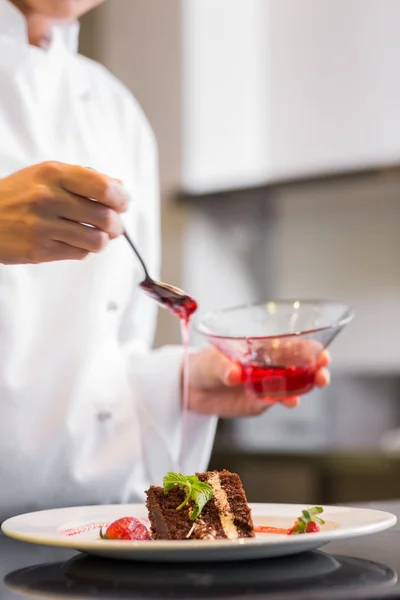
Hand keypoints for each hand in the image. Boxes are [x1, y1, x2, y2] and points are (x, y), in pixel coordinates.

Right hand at [0, 161, 127, 263]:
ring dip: (103, 240)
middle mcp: (48, 198)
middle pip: (104, 217)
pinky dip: (84, 250)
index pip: (102, 186)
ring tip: (99, 236)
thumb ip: (83, 178)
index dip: (120, 198)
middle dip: (116, 225)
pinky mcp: (39, 250)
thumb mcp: (46, 175)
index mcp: (53, 174)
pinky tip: (78, 243)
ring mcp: (43, 226)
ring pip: (96, 240)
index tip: (123, 204)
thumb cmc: (19, 195)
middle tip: (114, 226)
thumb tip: (121, 189)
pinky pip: (79, 253)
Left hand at [187, 346, 329, 417]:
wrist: (191, 389)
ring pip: (294, 386)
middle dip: (317, 370)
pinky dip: (286, 401)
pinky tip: (288, 401)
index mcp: (263, 347)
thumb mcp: (211, 361)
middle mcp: (271, 365)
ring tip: (309, 389)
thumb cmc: (204, 364)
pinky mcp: (260, 402)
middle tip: (323, 375)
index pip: (293, 345)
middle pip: (301, 366)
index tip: (321, 353)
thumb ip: (223, 367)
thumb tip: (234, 374)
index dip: (310, 349)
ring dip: (306, 387)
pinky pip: (277, 401)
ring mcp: (268, 385)